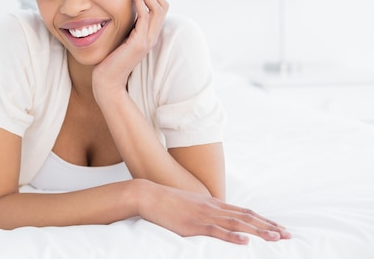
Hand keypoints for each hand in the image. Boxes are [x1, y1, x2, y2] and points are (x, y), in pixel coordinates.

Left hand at [92, 0, 168, 92]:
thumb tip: (122, 9)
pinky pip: (145, 17)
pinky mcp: (139, 44)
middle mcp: (152, 37)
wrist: (107, 82)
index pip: (160, 8)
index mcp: (149, 35)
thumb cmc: (109, 61)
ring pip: (157, 9)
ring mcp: (147, 40)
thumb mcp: (120, 38)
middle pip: (163, 6)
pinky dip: (140, 1)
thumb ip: (126, 26)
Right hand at [139, 180, 290, 243]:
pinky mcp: (193, 225)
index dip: (264, 220)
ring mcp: (204, 216)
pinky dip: (232, 237)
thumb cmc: (168, 203)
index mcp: (214, 204)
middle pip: (247, 217)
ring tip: (276, 238)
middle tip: (288, 235)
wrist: (149, 195)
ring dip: (258, 231)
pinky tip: (245, 241)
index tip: (280, 227)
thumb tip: (218, 220)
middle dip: (269, 226)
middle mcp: (213, 208)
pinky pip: (216, 231)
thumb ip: (207, 212)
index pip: (245, 212)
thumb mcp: (192, 205)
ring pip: (237, 224)